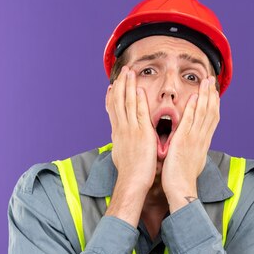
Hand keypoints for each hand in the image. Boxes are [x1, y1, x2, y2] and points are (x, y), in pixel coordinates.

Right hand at [104, 66, 155, 225]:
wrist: (132, 181)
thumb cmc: (130, 173)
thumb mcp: (122, 155)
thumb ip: (122, 145)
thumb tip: (119, 143)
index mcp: (118, 134)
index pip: (113, 111)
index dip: (112, 97)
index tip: (112, 86)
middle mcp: (122, 129)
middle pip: (118, 102)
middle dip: (120, 85)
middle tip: (122, 72)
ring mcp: (131, 130)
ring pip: (127, 103)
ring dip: (128, 86)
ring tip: (129, 72)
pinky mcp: (142, 133)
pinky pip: (139, 112)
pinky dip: (138, 100)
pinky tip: (138, 88)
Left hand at [161, 76, 219, 211]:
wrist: (181, 188)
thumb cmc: (182, 177)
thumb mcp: (191, 159)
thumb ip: (192, 148)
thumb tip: (193, 144)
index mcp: (203, 142)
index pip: (212, 119)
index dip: (214, 103)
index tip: (213, 92)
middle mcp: (202, 138)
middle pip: (211, 112)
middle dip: (212, 95)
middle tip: (212, 80)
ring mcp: (194, 139)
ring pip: (203, 113)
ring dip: (205, 96)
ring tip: (206, 82)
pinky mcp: (184, 141)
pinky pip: (190, 122)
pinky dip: (193, 109)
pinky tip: (194, 97)